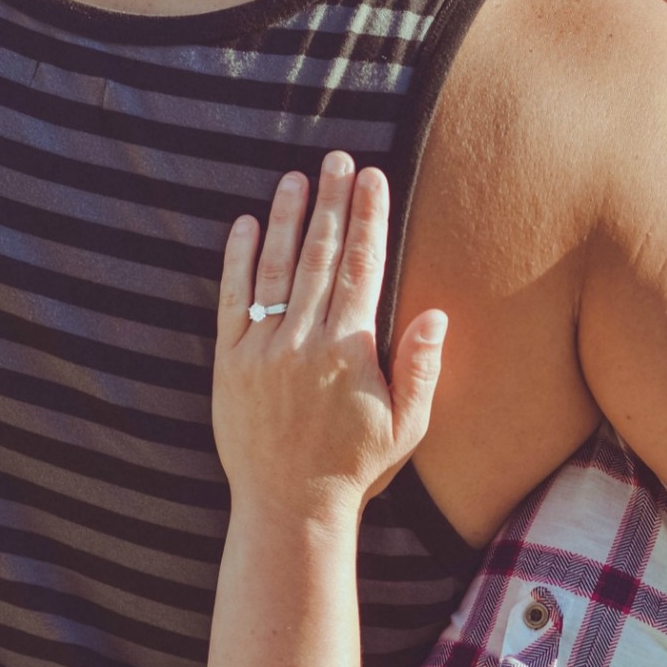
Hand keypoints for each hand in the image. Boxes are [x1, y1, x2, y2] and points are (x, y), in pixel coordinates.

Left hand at [213, 151, 445, 526]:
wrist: (289, 507)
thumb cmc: (355, 467)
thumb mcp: (406, 424)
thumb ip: (421, 366)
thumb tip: (436, 312)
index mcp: (350, 350)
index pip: (362, 267)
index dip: (367, 218)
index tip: (373, 178)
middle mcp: (304, 342)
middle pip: (320, 255)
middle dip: (331, 202)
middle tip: (338, 158)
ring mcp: (263, 350)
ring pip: (276, 269)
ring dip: (287, 218)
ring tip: (296, 177)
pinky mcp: (229, 363)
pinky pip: (233, 300)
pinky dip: (239, 260)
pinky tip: (246, 224)